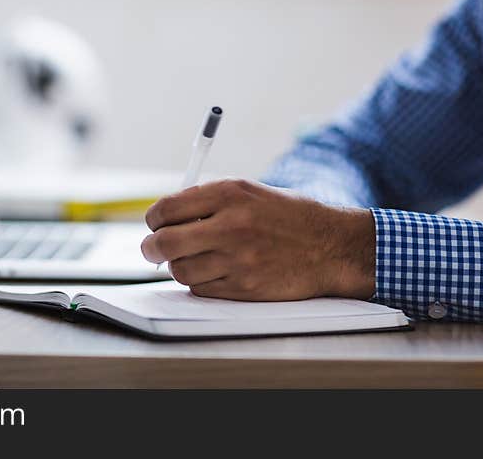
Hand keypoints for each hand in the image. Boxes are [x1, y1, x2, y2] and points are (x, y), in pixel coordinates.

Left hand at [141, 179, 375, 300]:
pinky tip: (215, 271)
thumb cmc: (287, 216)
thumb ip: (207, 201)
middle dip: (151, 248)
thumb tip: (164, 217)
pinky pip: (201, 289)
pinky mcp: (244, 288)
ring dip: (179, 266)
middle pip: (164, 243)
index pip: (166, 209)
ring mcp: (238, 259)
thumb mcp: (249, 192)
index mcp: (229, 193)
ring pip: (180, 270)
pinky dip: (200, 282)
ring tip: (193, 259)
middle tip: (153, 249)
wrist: (331, 246)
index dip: (153, 219)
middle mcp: (231, 225)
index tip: (155, 224)